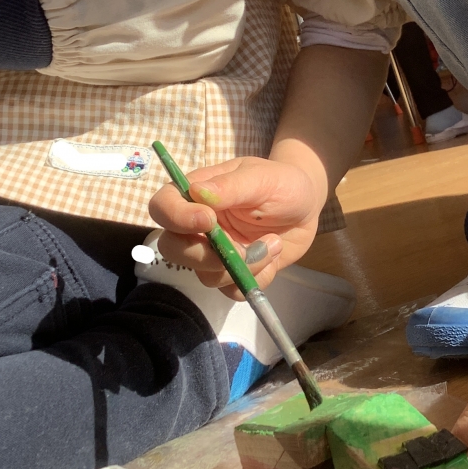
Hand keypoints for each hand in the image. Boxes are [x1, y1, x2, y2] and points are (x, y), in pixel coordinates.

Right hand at [149, 156, 323, 296]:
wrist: (305, 206)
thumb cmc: (281, 183)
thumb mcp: (261, 178)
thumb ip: (231, 185)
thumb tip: (197, 192)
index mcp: (196, 195)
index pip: (162, 207)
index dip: (176, 218)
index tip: (208, 220)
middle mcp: (197, 227)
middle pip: (173, 249)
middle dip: (206, 256)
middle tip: (242, 249)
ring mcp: (213, 253)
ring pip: (205, 276)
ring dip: (242, 267)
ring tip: (274, 243)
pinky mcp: (232, 273)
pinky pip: (232, 290)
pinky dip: (255, 279)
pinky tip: (273, 255)